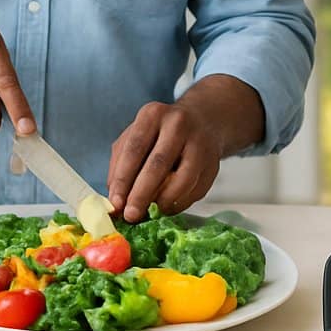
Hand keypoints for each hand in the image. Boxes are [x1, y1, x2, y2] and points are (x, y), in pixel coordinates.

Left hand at [106, 102, 221, 222]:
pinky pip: (196, 190)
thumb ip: (121, 164)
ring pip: (182, 179)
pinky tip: (167, 207)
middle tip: (131, 216)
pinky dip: (179, 204)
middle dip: (142, 194)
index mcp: (152, 115)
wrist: (202, 122)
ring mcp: (200, 143)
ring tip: (150, 213)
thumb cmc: (160, 133)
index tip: (116, 203)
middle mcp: (178, 124)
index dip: (123, 178)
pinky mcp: (214, 163)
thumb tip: (116, 199)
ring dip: (163, 202)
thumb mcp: (136, 136)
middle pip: (158, 164)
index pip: (134, 148)